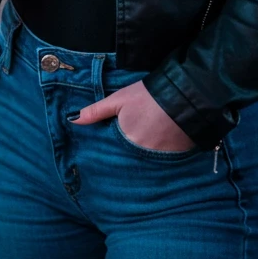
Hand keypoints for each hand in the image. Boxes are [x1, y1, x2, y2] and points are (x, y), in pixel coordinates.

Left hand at [70, 79, 196, 152]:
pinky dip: (158, 158)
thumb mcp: (119, 99)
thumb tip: (72, 120)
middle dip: (124, 159)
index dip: (109, 154)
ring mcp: (159, 159)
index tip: (104, 155)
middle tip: (126, 150)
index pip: (112, 156)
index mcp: (125, 142)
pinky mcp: (175, 158)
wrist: (185, 95)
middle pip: (128, 161)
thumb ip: (96, 111)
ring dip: (141, 159)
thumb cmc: (148, 96)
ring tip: (142, 150)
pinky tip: (158, 149)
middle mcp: (141, 155)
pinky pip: (162, 163)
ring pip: (145, 163)